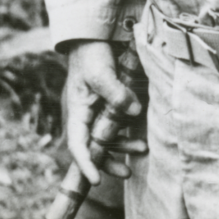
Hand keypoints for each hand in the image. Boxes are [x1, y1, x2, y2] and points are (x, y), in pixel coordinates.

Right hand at [62, 40, 143, 183]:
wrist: (94, 38)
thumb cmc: (91, 55)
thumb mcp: (101, 73)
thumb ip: (116, 93)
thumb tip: (133, 111)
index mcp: (76, 112)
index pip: (77, 145)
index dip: (86, 164)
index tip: (96, 180)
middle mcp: (85, 116)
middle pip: (93, 148)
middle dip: (108, 162)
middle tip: (126, 173)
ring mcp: (96, 112)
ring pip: (107, 139)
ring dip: (122, 147)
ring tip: (142, 149)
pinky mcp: (108, 106)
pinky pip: (116, 126)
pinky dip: (127, 133)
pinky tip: (141, 137)